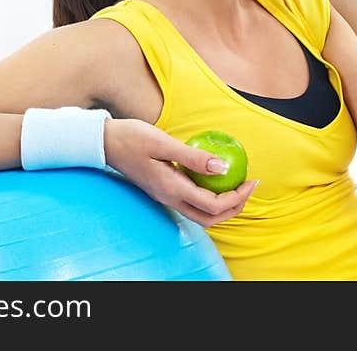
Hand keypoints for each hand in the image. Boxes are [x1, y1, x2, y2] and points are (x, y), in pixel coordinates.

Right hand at [103, 118, 259, 227]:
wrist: (104, 142)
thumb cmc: (132, 137)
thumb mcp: (164, 142)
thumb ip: (193, 157)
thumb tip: (223, 168)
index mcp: (172, 189)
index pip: (213, 206)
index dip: (237, 197)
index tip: (251, 180)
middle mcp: (170, 198)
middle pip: (210, 219)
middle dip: (235, 207)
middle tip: (250, 186)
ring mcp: (166, 196)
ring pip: (202, 214)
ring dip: (224, 206)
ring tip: (239, 185)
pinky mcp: (164, 190)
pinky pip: (193, 202)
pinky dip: (211, 197)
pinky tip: (217, 178)